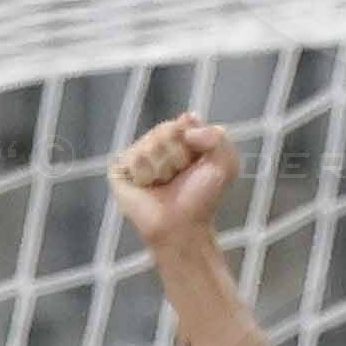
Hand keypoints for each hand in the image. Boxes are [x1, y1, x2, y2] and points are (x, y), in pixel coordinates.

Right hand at [108, 116, 237, 249]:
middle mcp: (158, 144)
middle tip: (180, 176)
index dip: (192, 140)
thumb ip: (216, 135)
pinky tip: (148, 188)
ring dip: (163, 168)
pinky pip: (133, 158)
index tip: (197, 160)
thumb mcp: (226, 163)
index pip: (185, 121)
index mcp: (182, 139)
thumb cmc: (203, 198)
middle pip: (166, 130)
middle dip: (178, 155)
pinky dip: (145, 174)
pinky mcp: (120, 170)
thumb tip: (184, 119)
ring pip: (150, 144)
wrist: (182, 225)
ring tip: (164, 184)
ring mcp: (138, 156)